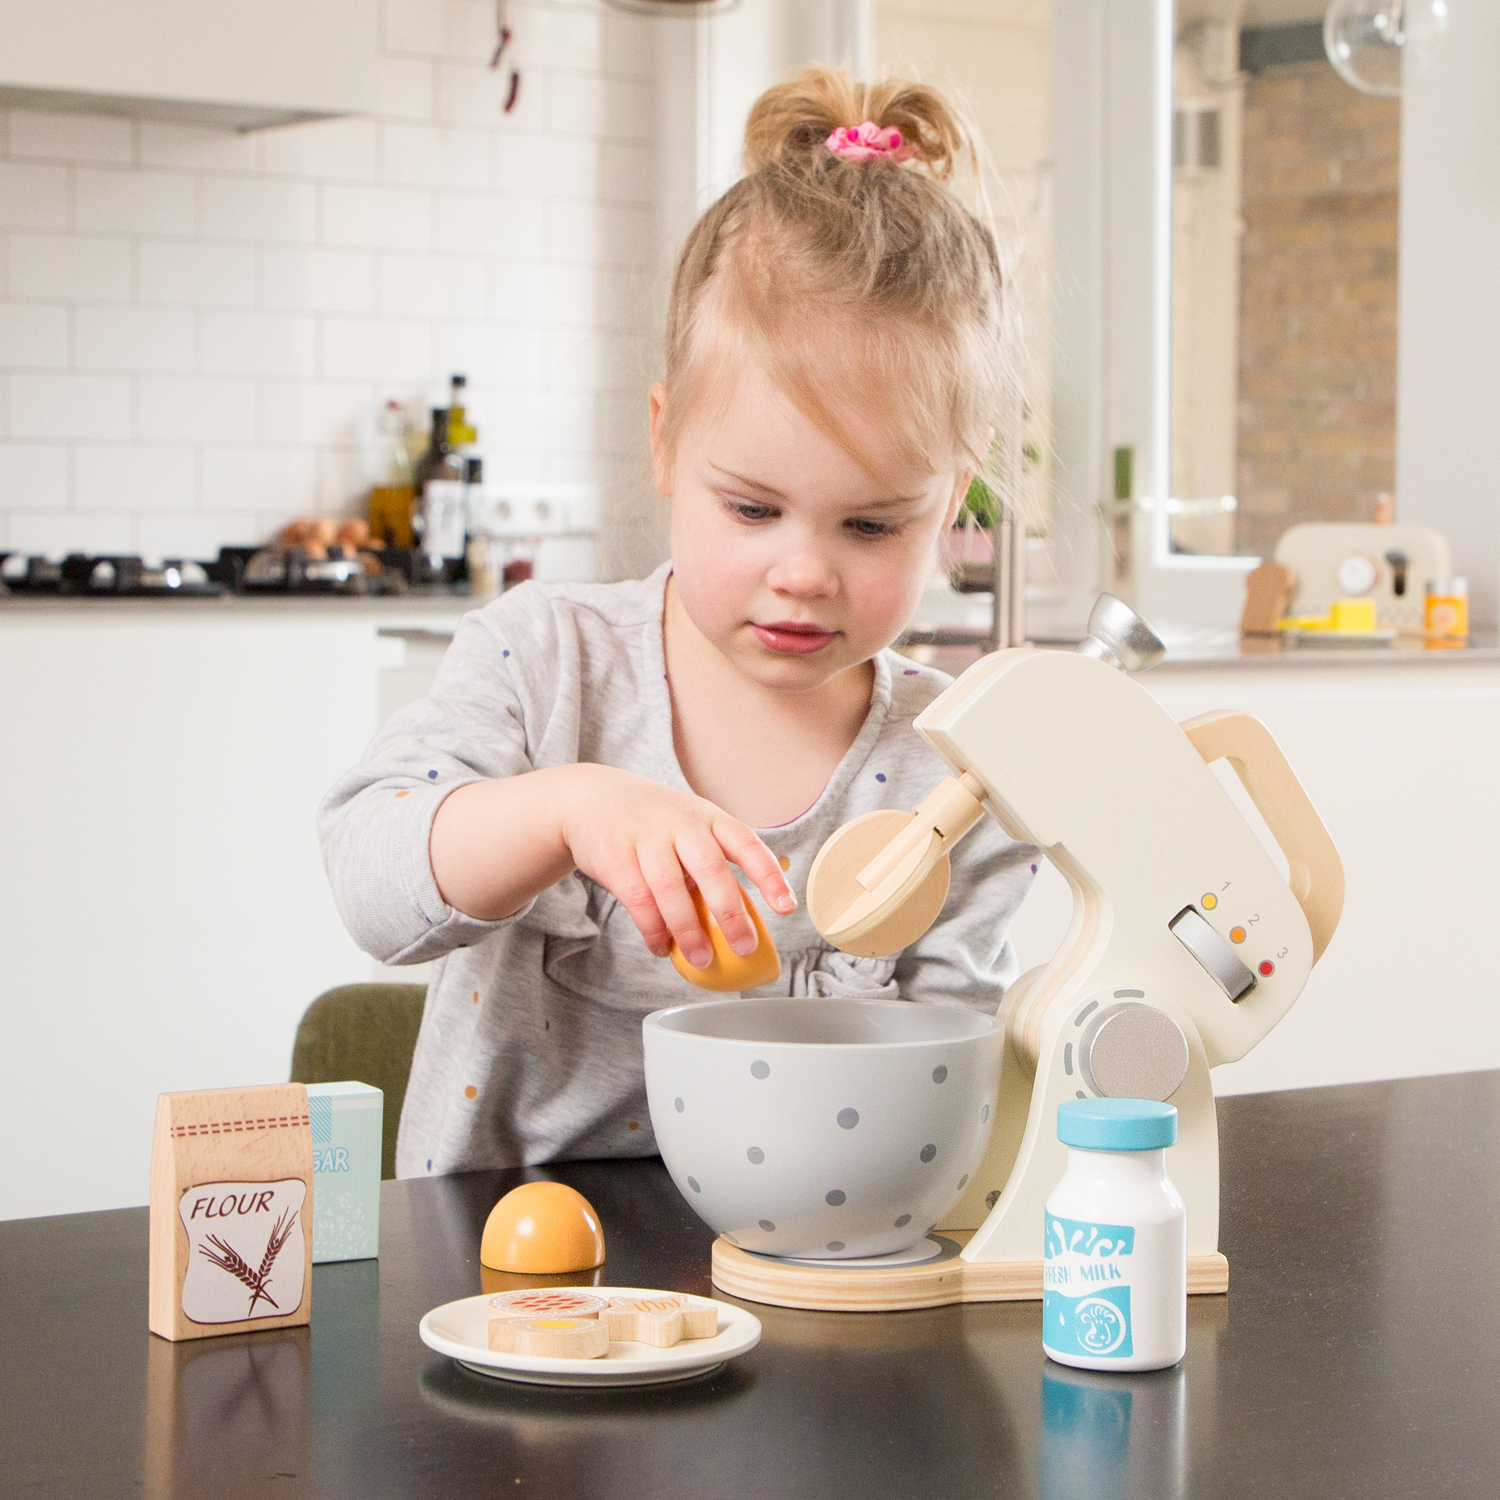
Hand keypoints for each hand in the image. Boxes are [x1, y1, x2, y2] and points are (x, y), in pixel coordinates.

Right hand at [561, 765, 795, 967]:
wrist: (593, 798)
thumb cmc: (656, 824)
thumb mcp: (692, 828)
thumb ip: (714, 865)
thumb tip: (744, 921)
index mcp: (710, 818)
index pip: (747, 844)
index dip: (769, 876)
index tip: (787, 908)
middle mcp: (682, 823)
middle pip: (710, 868)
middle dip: (730, 912)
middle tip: (744, 948)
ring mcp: (647, 837)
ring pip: (671, 888)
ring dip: (688, 929)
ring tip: (702, 959)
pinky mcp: (616, 855)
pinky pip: (638, 899)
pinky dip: (652, 929)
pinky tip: (662, 947)